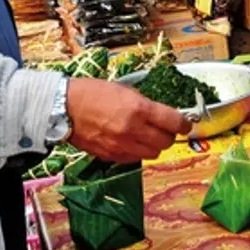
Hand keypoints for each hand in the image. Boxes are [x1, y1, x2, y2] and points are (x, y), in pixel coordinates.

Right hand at [67, 78, 190, 163]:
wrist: (64, 108)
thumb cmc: (93, 93)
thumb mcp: (126, 90)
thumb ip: (146, 105)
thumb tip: (162, 115)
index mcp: (139, 109)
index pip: (174, 122)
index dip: (183, 124)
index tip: (185, 124)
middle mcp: (133, 129)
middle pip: (166, 142)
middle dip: (169, 136)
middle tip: (165, 130)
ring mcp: (122, 145)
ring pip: (153, 154)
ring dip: (155, 146)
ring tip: (148, 137)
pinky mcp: (111, 155)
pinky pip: (135, 159)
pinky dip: (138, 152)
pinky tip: (133, 143)